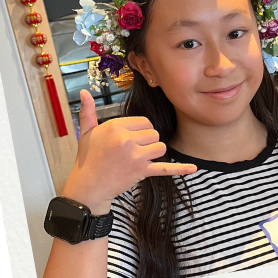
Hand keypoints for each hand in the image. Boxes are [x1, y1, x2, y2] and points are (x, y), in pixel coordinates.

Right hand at [60, 90, 196, 213]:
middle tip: (130, 151)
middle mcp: (126, 139)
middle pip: (154, 134)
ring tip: (136, 159)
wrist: (87, 186)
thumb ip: (88, 111)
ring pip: (160, 147)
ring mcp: (135, 155)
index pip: (144, 122)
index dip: (140, 131)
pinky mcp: (141, 171)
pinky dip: (180, 169)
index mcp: (115, 126)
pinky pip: (165, 168)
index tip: (129, 139)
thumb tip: (84, 92)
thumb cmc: (88, 158)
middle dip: (147, 142)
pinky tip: (193, 168)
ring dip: (153, 154)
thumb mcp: (85, 132)